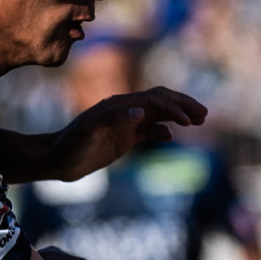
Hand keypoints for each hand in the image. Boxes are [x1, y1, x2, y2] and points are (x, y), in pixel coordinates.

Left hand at [47, 87, 206, 180]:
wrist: (56, 159)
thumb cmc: (70, 145)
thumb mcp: (89, 131)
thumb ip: (114, 119)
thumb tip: (142, 111)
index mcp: (119, 106)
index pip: (153, 100)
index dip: (173, 108)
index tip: (188, 123)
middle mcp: (125, 110)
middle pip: (160, 100)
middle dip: (183, 105)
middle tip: (204, 114)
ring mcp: (125, 123)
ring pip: (158, 113)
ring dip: (178, 115)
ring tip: (198, 121)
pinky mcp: (124, 137)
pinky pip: (149, 129)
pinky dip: (163, 130)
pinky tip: (170, 137)